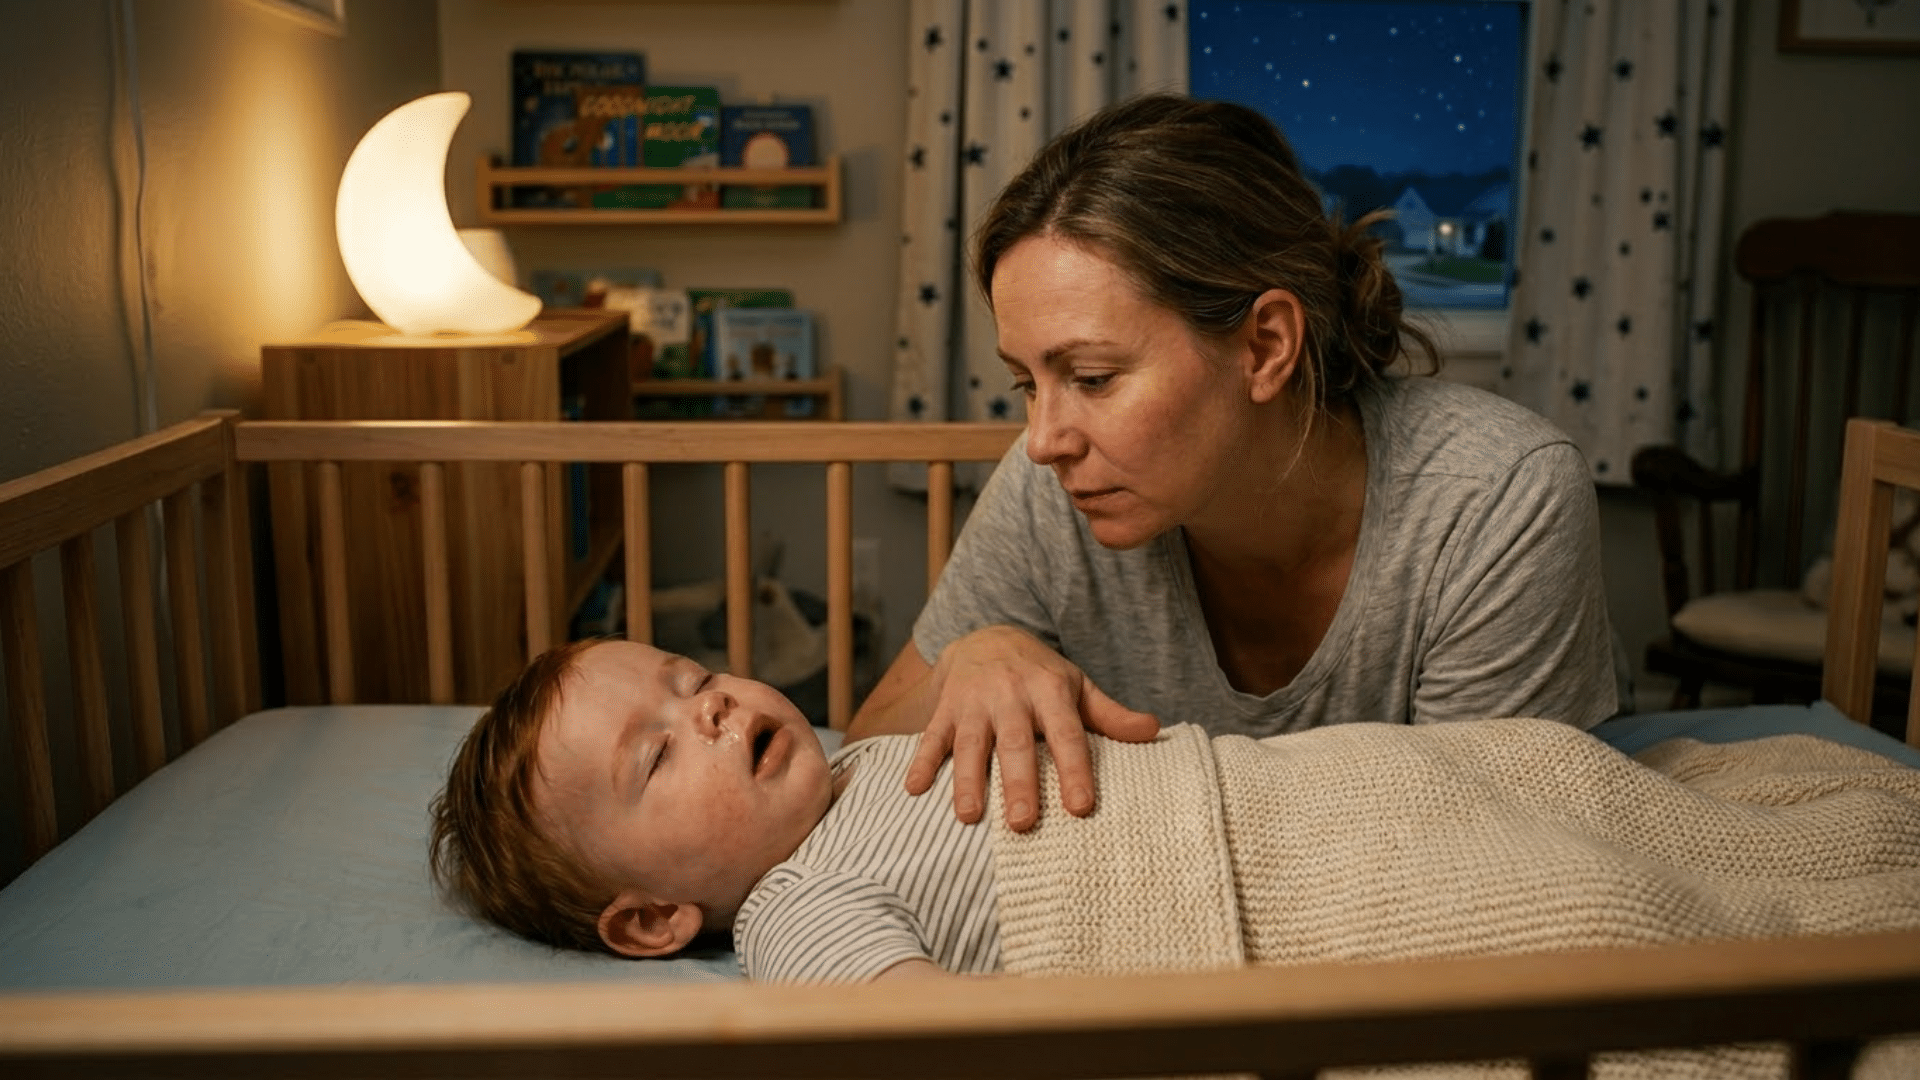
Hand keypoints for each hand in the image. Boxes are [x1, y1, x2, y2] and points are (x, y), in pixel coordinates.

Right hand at [903, 625, 1158, 832]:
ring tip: (969, 817)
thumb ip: (1110, 715)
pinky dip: (921, 762)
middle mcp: (1010, 696)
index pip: (1066, 734)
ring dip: (967, 780)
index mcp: (1049, 691)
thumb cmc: (1040, 674)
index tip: (1081, 807)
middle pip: (1016, 744)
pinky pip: (930, 737)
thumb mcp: (1076, 686)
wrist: (986, 636)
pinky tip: (913, 790)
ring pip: (970, 743)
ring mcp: (973, 702)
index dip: (1074, 769)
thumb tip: (1155, 731)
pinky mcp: (944, 708)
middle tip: (1023, 824)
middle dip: (1018, 783)